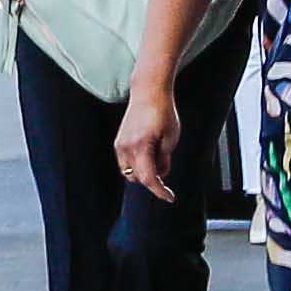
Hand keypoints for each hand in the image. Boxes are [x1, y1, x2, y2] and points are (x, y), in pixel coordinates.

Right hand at [113, 77, 179, 195]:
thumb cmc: (163, 112)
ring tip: (157, 154)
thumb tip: (160, 172)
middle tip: (165, 164)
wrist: (149, 92)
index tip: (169, 197)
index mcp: (141, 146)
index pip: (149, 178)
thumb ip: (164, 159)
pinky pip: (126, 162)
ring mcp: (120, 144)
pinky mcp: (119, 141)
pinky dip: (137, 164)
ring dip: (144, 171)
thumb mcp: (171, 138)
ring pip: (130, 172)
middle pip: (138, 178)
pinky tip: (148, 151)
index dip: (160, 191)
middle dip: (153, 178)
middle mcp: (126, 147)